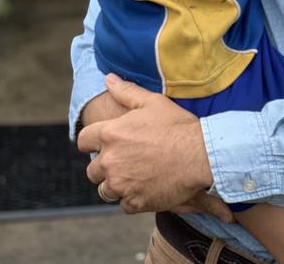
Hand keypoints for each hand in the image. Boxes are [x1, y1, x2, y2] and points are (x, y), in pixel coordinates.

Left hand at [77, 74, 226, 216]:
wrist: (200, 155)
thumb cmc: (177, 126)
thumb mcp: (152, 102)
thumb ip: (126, 91)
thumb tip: (108, 78)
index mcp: (111, 134)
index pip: (83, 141)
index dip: (92, 142)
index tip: (102, 143)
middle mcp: (111, 161)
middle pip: (93, 170)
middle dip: (105, 166)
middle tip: (126, 160)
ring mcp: (121, 184)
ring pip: (106, 190)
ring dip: (116, 184)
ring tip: (136, 175)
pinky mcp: (135, 202)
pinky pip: (124, 205)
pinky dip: (132, 198)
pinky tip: (147, 187)